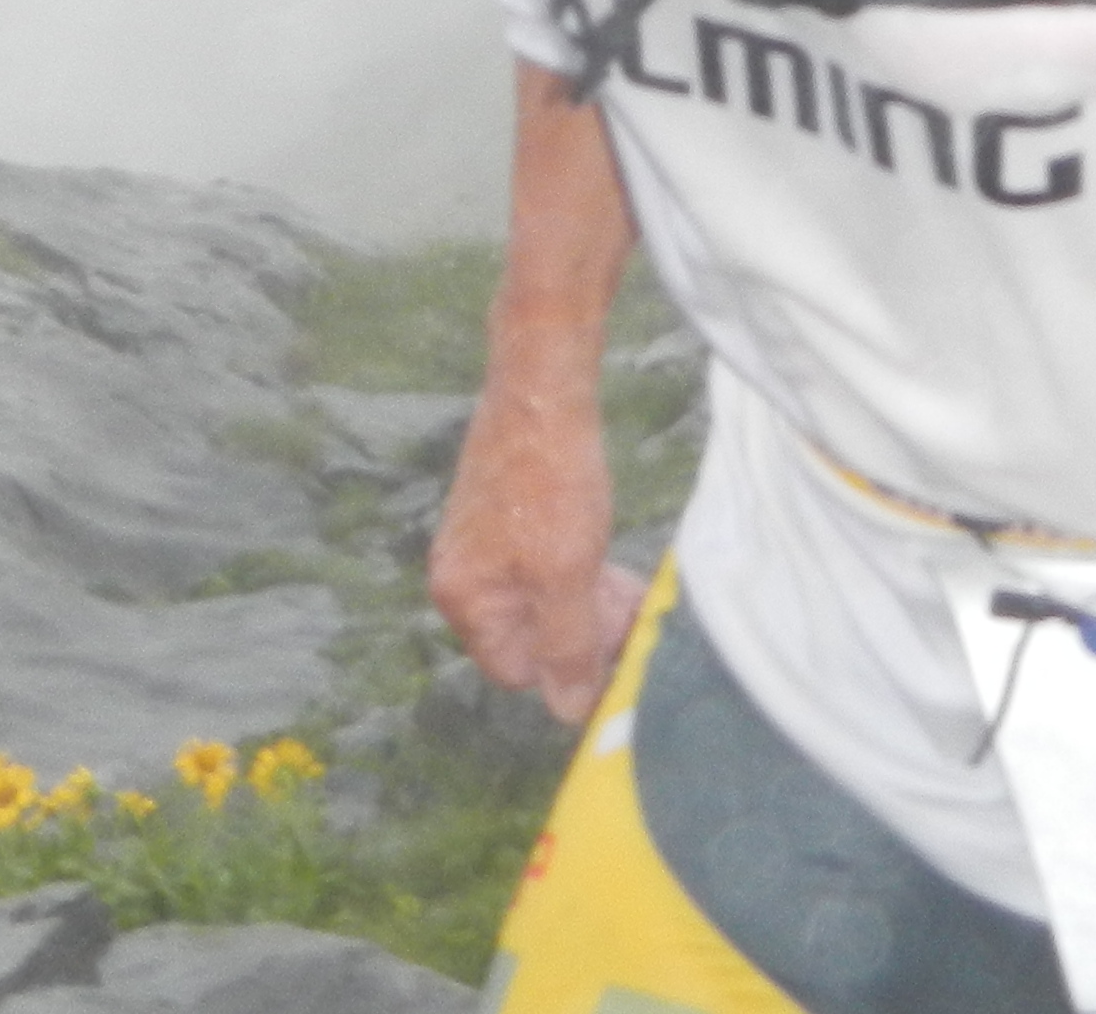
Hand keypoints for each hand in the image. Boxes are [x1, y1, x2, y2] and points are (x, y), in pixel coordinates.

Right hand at [428, 372, 644, 723]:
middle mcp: (460, 575)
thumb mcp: (566, 573)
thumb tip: (567, 711)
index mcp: (465, 596)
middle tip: (634, 614)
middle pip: (527, 634)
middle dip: (583, 631)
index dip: (571, 665)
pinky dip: (576, 568)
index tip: (618, 643)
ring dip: (586, 600)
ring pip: (539, 598)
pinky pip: (539, 565)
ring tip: (631, 586)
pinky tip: (607, 555)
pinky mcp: (502, 515)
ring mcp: (479, 543)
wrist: (545, 383)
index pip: (517, 669)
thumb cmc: (552, 477)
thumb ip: (568, 644)